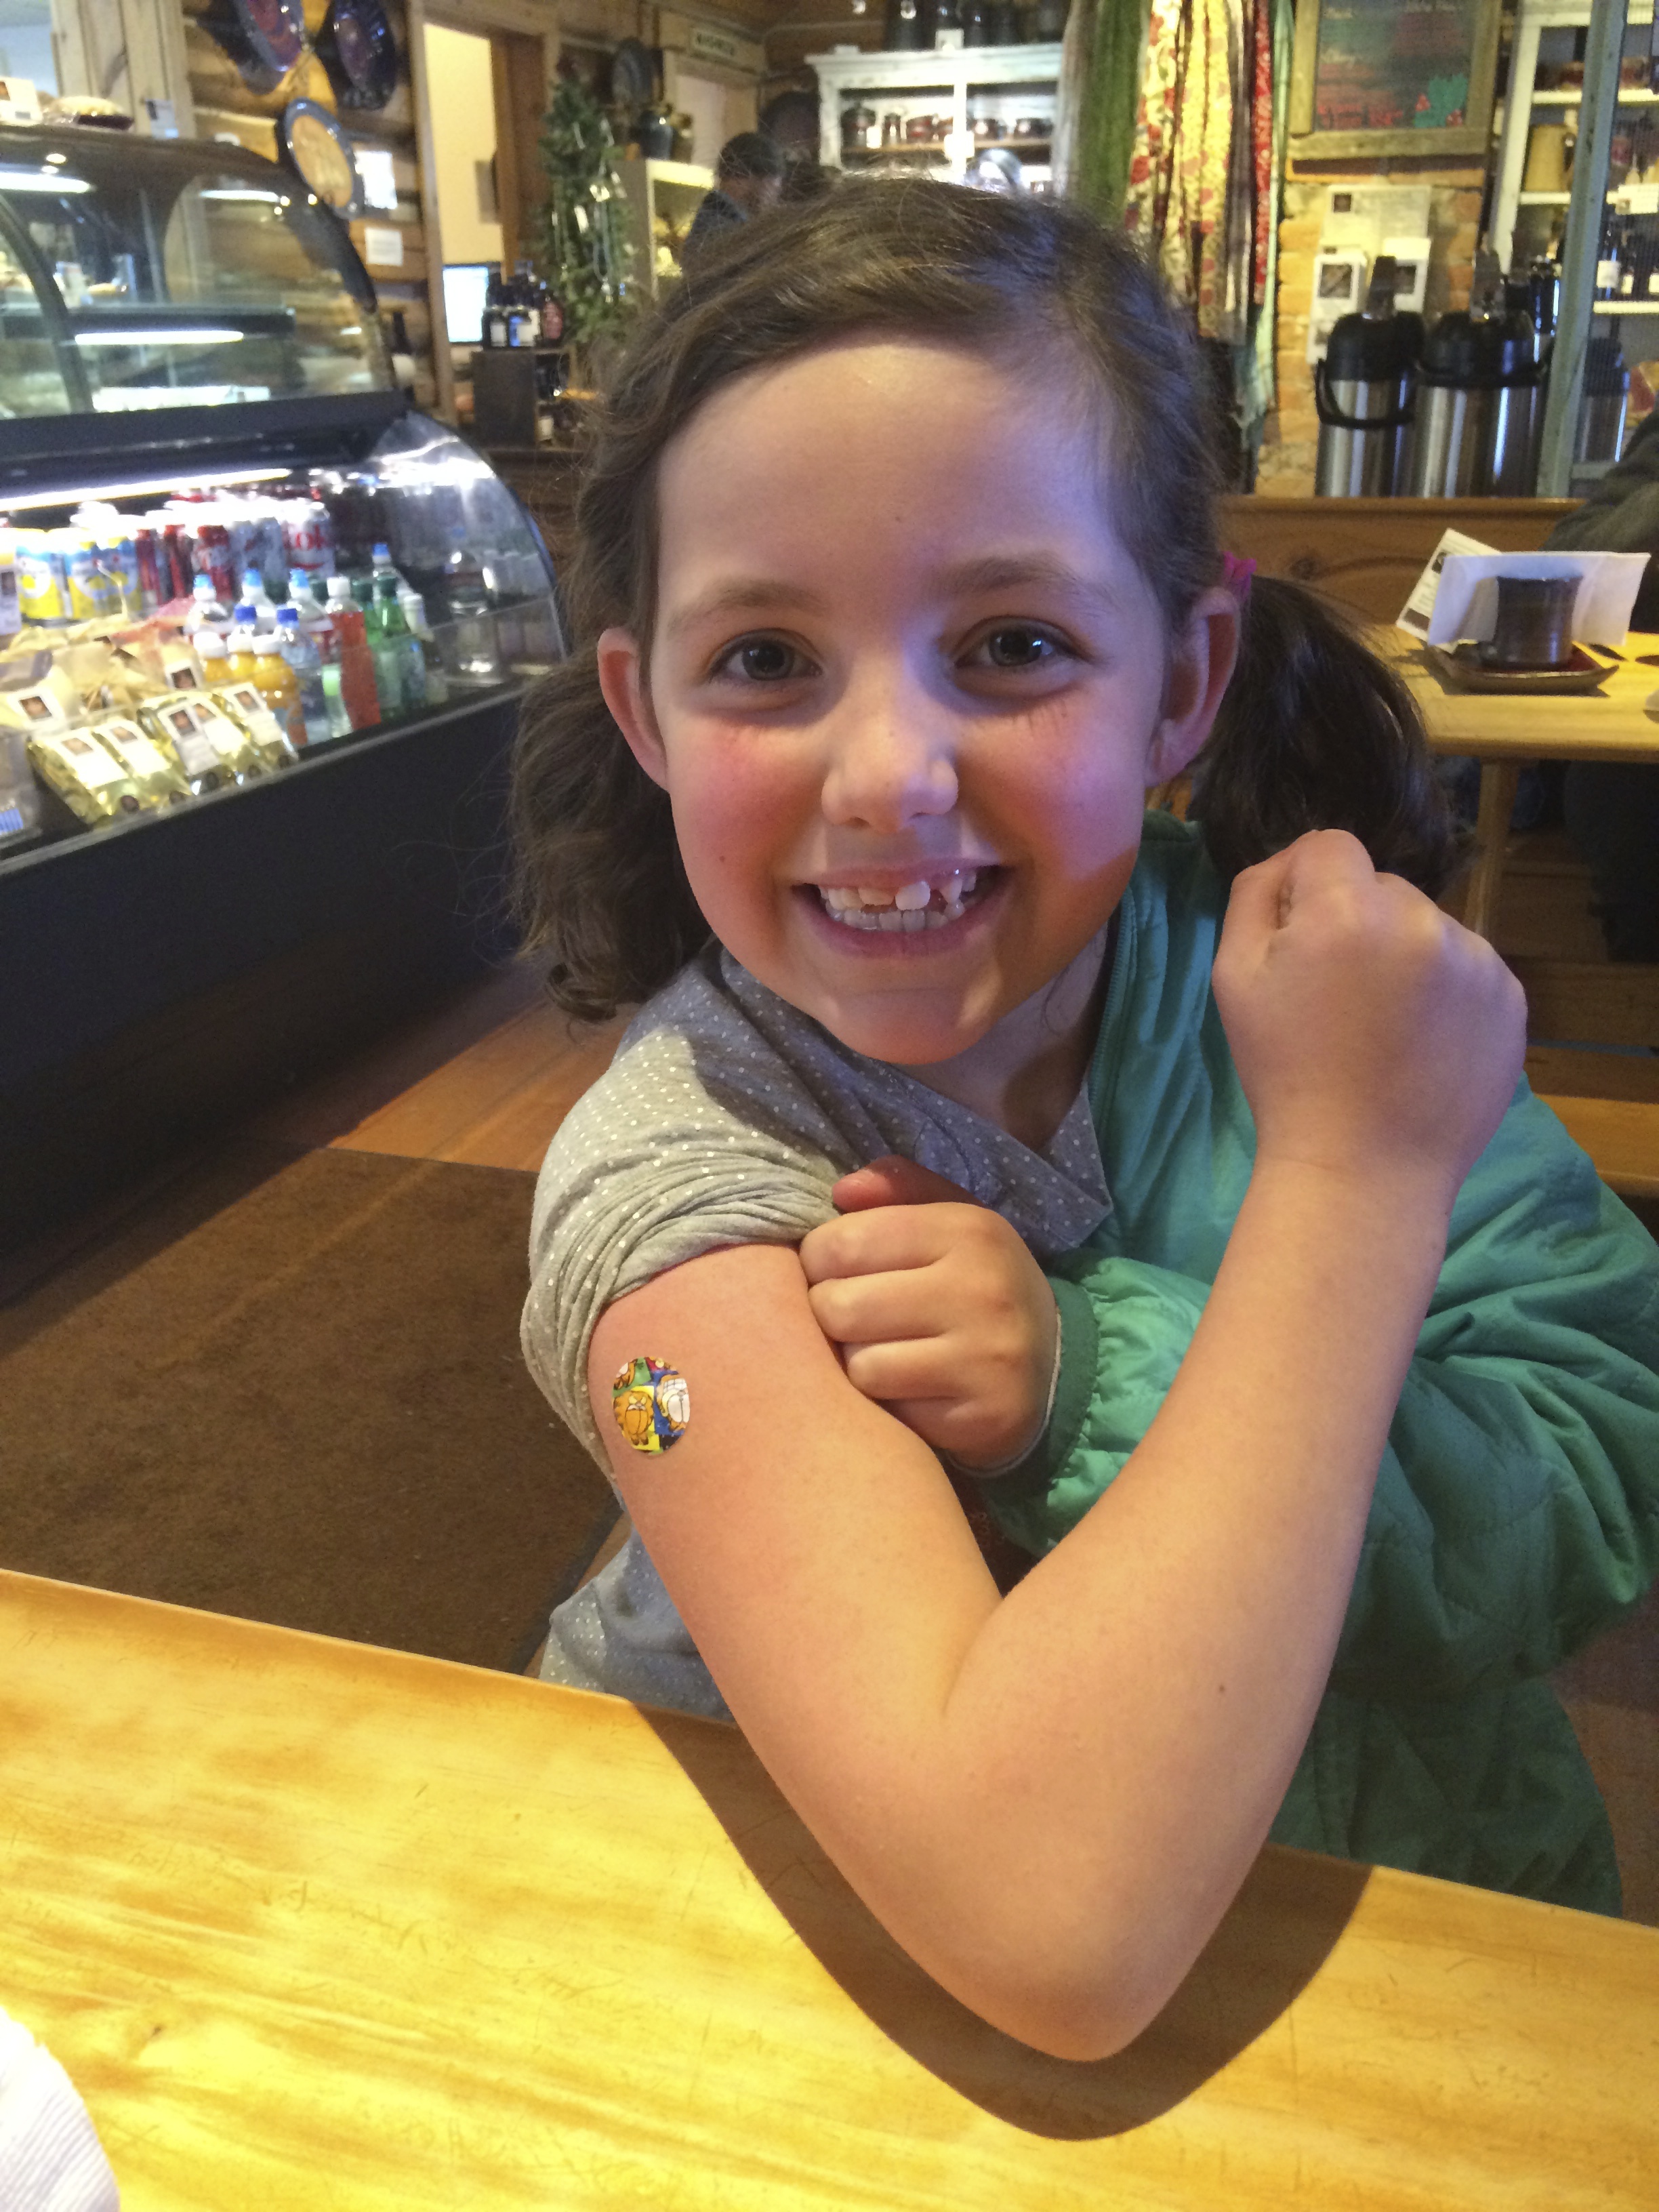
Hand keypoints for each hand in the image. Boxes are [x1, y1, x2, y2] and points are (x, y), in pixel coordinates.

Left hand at [799, 1156, 1058, 1470]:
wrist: (1053, 1364)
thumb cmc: (976, 1281)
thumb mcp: (950, 1220)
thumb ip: (898, 1191)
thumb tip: (843, 1189)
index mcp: (966, 1229)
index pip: (841, 1243)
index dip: (821, 1260)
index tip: (838, 1269)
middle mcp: (980, 1290)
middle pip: (839, 1306)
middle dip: (832, 1313)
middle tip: (856, 1316)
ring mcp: (984, 1357)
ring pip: (859, 1365)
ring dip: (858, 1362)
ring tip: (884, 1351)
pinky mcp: (982, 1416)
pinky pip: (889, 1411)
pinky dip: (888, 1403)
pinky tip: (911, 1389)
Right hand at [1212, 830, 1525, 1212]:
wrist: (1362, 1169)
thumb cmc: (1285, 1075)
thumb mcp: (1234, 979)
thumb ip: (1255, 896)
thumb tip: (1289, 862)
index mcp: (1347, 912)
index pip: (1329, 845)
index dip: (1304, 883)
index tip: (1298, 938)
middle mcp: (1422, 922)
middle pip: (1382, 886)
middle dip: (1357, 922)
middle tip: (1338, 998)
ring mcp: (1477, 960)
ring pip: (1429, 927)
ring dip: (1405, 955)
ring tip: (1385, 1027)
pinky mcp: (1511, 998)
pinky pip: (1469, 967)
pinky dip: (1446, 992)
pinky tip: (1423, 1042)